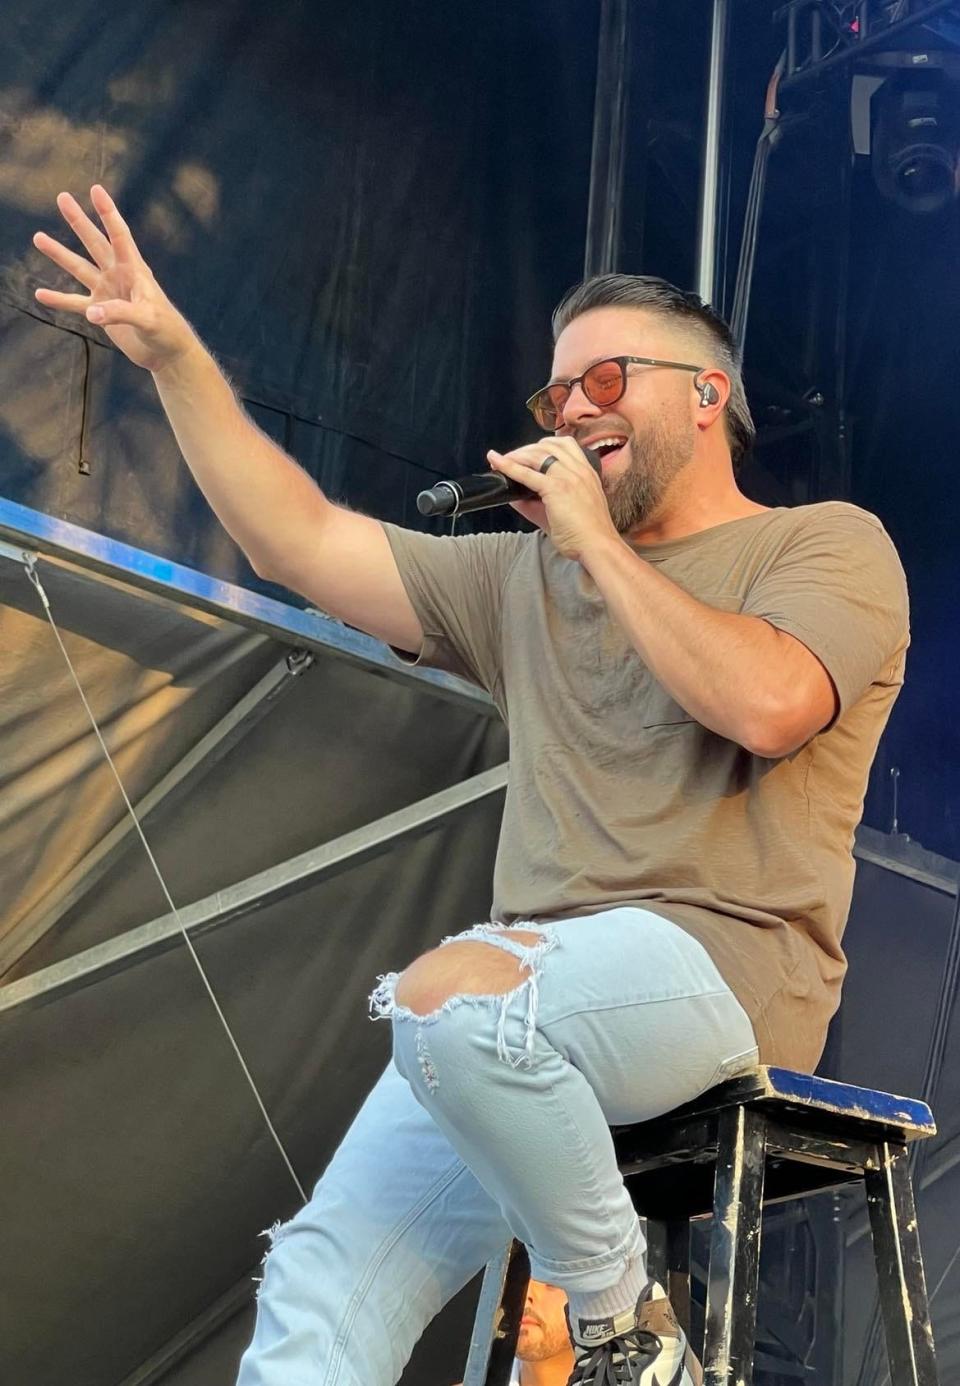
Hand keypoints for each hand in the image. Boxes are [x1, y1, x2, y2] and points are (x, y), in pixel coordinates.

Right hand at [33, 185, 195, 373]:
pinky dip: (58, 300)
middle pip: (95, 243)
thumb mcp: (148, 319)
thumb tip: (91, 312)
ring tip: (38, 238)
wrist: (166, 353)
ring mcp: (108, 291)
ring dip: (59, 254)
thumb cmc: (166, 331)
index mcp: (135, 270)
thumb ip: (121, 313)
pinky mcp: (101, 312)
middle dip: (78, 221)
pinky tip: (40, 294)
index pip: (120, 236)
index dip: (108, 213)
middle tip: (62, 197)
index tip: (96, 190)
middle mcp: (119, 275)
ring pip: (79, 268)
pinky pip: (75, 303)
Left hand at [487, 437, 617, 561]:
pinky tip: (497, 462)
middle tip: (510, 458)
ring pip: (537, 454)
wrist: (598, 546)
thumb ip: (537, 503)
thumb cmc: (585, 534)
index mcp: (587, 473)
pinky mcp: (556, 488)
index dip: (543, 445)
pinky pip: (527, 473)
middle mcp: (579, 470)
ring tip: (501, 461)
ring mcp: (569, 477)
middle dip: (526, 449)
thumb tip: (514, 496)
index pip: (565, 445)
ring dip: (517, 454)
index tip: (528, 452)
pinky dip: (508, 466)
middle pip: (548, 446)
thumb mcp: (563, 512)